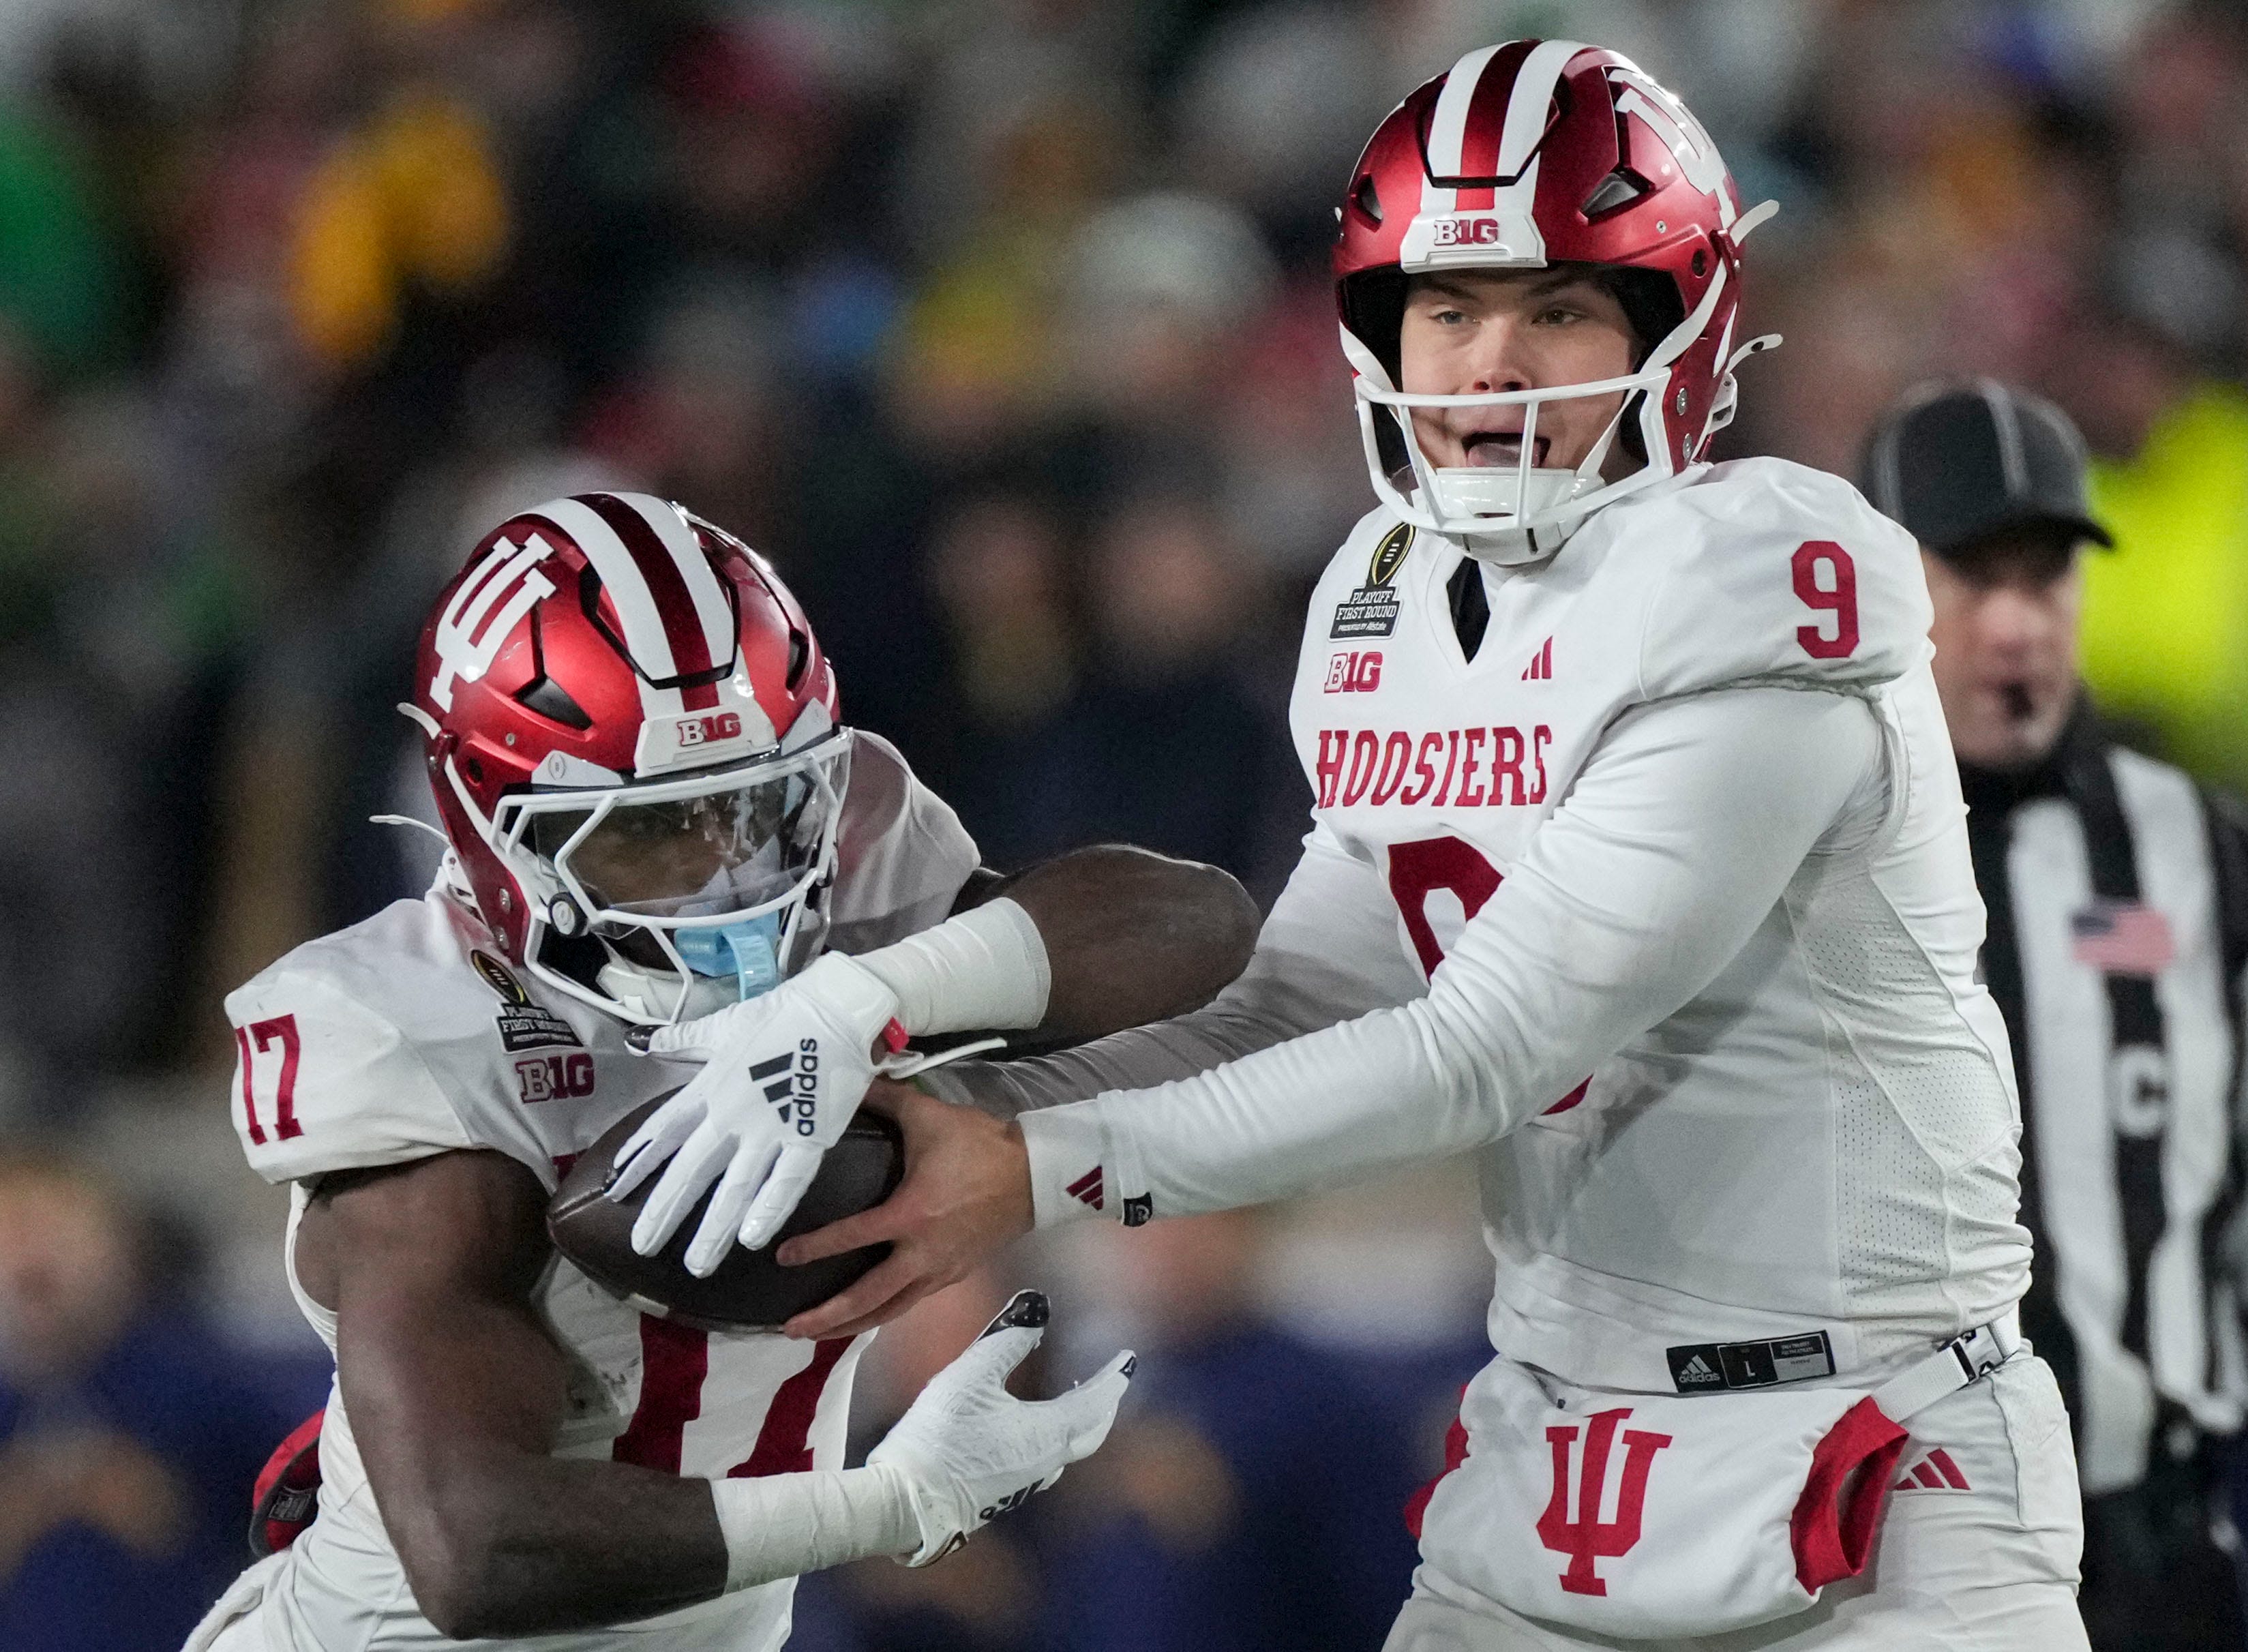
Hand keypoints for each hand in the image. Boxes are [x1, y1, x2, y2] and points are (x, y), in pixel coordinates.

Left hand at [608, 953, 901, 1274]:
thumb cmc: (782, 1014)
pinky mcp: (809, 1136)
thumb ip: (684, 1039)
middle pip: (690, 1169)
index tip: (616, 1189)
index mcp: (709, 1085)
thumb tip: (645, 1042)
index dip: (639, 1161)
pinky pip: (786, 1181)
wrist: (837, 1007)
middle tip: (643, 1246)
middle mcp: (731, 1112)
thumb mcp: (724, 1024)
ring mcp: (770, 1128)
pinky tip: (751, 1239)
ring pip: (735, 1186)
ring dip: (713, 1228)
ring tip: (697, 1265)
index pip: (663, 1129)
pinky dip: (769, 1210)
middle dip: (665, 1210)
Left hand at [776, 1079, 1034, 1338]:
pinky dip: (884, 1312)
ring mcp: (940, 1270)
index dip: (815, 1248)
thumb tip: (850, 1077)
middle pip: (869, 1297)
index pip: (853, 1237)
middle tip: (791, 1329)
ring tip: (818, 1335)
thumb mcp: (929, 1115)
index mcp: (910, 1215)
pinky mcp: (954, 1275)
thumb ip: (885, 1098)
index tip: (783, 1257)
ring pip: (890, 1310)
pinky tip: (866, 1314)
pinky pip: (912, 1302)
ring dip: (852, 1325)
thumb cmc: (980, 1146)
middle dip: (828, 1316)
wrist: (1035, 1175)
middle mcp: (922, 1253)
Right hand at [867, 1290, 1132, 1564]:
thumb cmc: (940, 1435)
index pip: (1096, 1401)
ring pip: (1068, 1449)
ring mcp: (1025, 1483)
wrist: (908, 1502)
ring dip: (1080, 1422)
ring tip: (1073, 1398)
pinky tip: (1032, 1429)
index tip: (1127, 1359)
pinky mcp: (1004, 1493)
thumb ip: (1007, 1341)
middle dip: (1103, 1403)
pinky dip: (1054, 1437)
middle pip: (1091, 1432)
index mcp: (1048, 1433)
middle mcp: (1046, 1462)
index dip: (1113, 1377)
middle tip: (1110, 1380)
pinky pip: (1045, 1461)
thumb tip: (1037, 1310)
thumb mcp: (972, 1375)